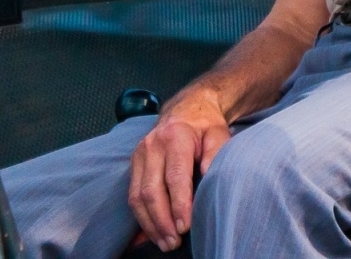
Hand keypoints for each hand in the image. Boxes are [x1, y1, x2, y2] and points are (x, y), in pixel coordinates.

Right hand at [128, 90, 231, 250]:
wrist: (186, 108)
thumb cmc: (206, 125)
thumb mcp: (218, 133)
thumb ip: (215, 153)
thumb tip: (207, 176)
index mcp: (175, 137)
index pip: (175, 176)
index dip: (179, 204)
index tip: (186, 227)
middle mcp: (151, 146)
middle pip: (151, 190)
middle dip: (162, 221)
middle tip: (174, 243)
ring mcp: (139, 155)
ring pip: (136, 196)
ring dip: (149, 224)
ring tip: (164, 243)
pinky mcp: (133, 164)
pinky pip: (131, 195)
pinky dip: (140, 217)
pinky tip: (150, 233)